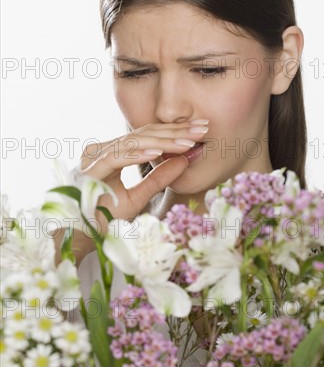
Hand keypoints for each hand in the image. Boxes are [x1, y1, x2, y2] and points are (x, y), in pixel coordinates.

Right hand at [78, 120, 208, 229]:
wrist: (77, 238)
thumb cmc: (102, 218)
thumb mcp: (137, 198)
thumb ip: (158, 179)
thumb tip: (184, 160)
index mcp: (112, 153)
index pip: (147, 138)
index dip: (174, 134)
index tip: (200, 131)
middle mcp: (103, 150)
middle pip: (143, 135)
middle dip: (175, 132)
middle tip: (202, 128)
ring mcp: (95, 157)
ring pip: (133, 143)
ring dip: (162, 142)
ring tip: (187, 141)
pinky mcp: (90, 169)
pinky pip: (117, 157)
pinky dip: (138, 154)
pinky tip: (159, 152)